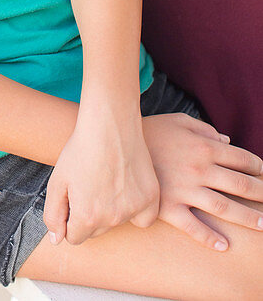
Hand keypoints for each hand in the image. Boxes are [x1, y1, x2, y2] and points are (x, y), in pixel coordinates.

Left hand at [44, 103, 159, 244]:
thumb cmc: (81, 149)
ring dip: (111, 210)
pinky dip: (136, 210)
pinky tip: (127, 191)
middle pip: (96, 231)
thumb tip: (57, 239)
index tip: (73, 197)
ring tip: (106, 180)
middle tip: (89, 185)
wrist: (109, 124)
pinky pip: (144, 218)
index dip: (70, 218)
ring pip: (118, 223)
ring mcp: (134, 209)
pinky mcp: (151, 198)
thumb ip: (53, 214)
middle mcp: (112, 219)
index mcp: (87, 217)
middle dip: (89, 215)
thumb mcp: (57, 180)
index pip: (74, 237)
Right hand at [142, 112, 262, 249]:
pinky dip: (210, 238)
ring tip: (262, 225)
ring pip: (225, 208)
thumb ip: (205, 130)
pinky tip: (224, 245)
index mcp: (203, 147)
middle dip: (261, 194)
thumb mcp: (179, 121)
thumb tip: (226, 142)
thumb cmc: (150, 130)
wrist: (118, 144)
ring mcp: (185, 190)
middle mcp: (199, 169)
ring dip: (247, 218)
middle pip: (240, 185)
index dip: (257, 167)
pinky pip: (194, 226)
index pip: (241, 158)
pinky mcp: (169, 207)